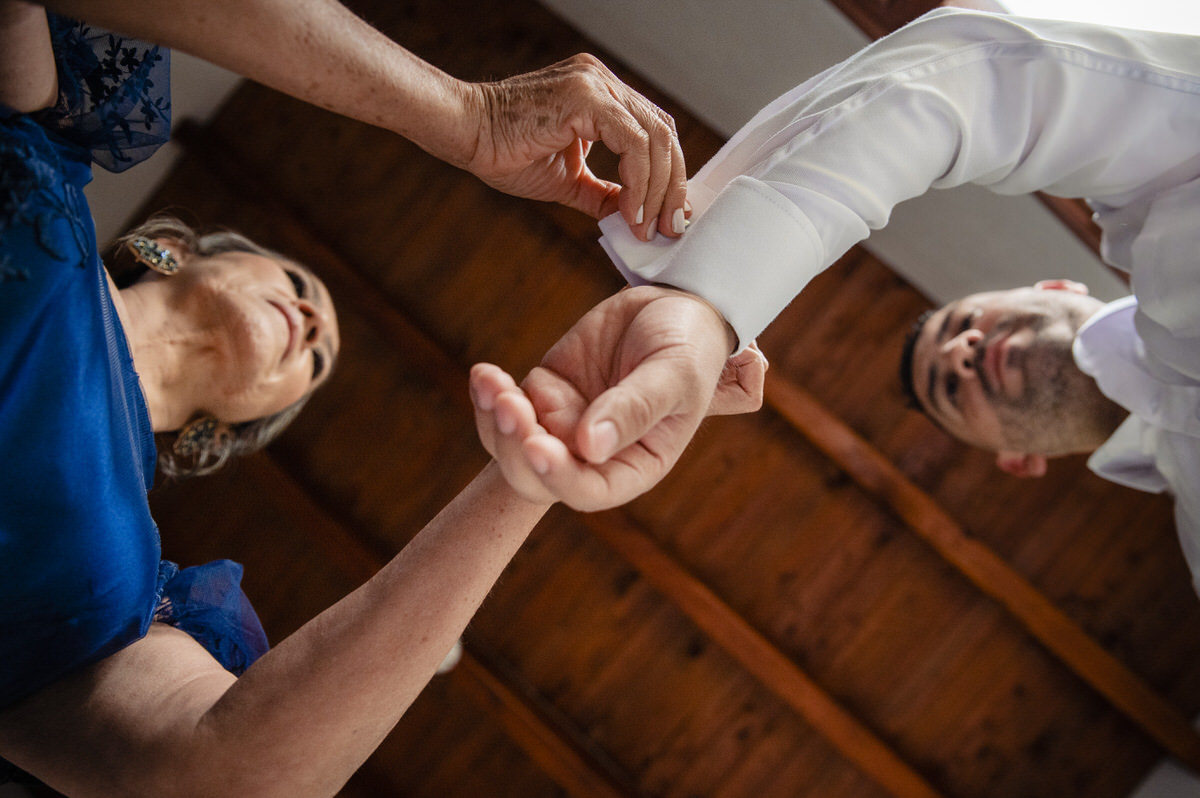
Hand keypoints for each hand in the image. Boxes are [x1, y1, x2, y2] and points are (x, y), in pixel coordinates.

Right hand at [467, 54, 686, 240]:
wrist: (467, 134)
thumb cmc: (506, 152)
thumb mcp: (568, 180)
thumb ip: (604, 194)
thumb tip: (634, 218)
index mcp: (601, 95)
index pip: (654, 131)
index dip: (669, 176)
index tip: (669, 217)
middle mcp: (603, 82)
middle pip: (663, 133)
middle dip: (673, 186)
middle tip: (671, 228)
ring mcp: (596, 84)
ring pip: (655, 138)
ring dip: (658, 190)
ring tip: (647, 226)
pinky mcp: (587, 96)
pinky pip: (633, 142)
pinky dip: (639, 181)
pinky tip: (630, 212)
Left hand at [469, 287, 765, 510]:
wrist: (673, 305)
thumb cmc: (688, 345)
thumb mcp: (675, 372)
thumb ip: (636, 408)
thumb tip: (591, 446)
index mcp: (636, 464)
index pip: (589, 490)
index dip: (558, 476)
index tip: (536, 445)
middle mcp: (594, 456)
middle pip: (537, 475)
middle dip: (515, 445)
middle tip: (507, 403)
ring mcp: (563, 426)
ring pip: (512, 446)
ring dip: (495, 420)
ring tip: (491, 382)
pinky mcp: (544, 394)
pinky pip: (503, 409)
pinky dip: (487, 395)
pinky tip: (484, 374)